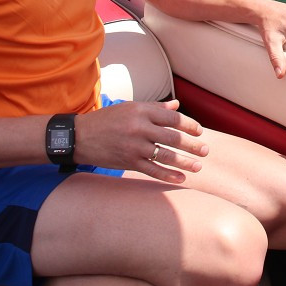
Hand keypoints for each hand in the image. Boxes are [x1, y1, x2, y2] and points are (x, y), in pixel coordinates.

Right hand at [75, 99, 207, 183]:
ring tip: (198, 166)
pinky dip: (168, 175)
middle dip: (192, 145)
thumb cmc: (107, 120)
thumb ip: (155, 108)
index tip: (199, 131)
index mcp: (141, 111)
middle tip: (205, 150)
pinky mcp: (128, 162)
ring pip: (166, 155)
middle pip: (173, 137)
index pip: (172, 118)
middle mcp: (139, 127)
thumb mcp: (130, 107)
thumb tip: (177, 106)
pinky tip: (181, 178)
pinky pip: (153, 170)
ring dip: (185, 162)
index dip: (189, 125)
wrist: (80, 136)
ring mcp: (134, 146)